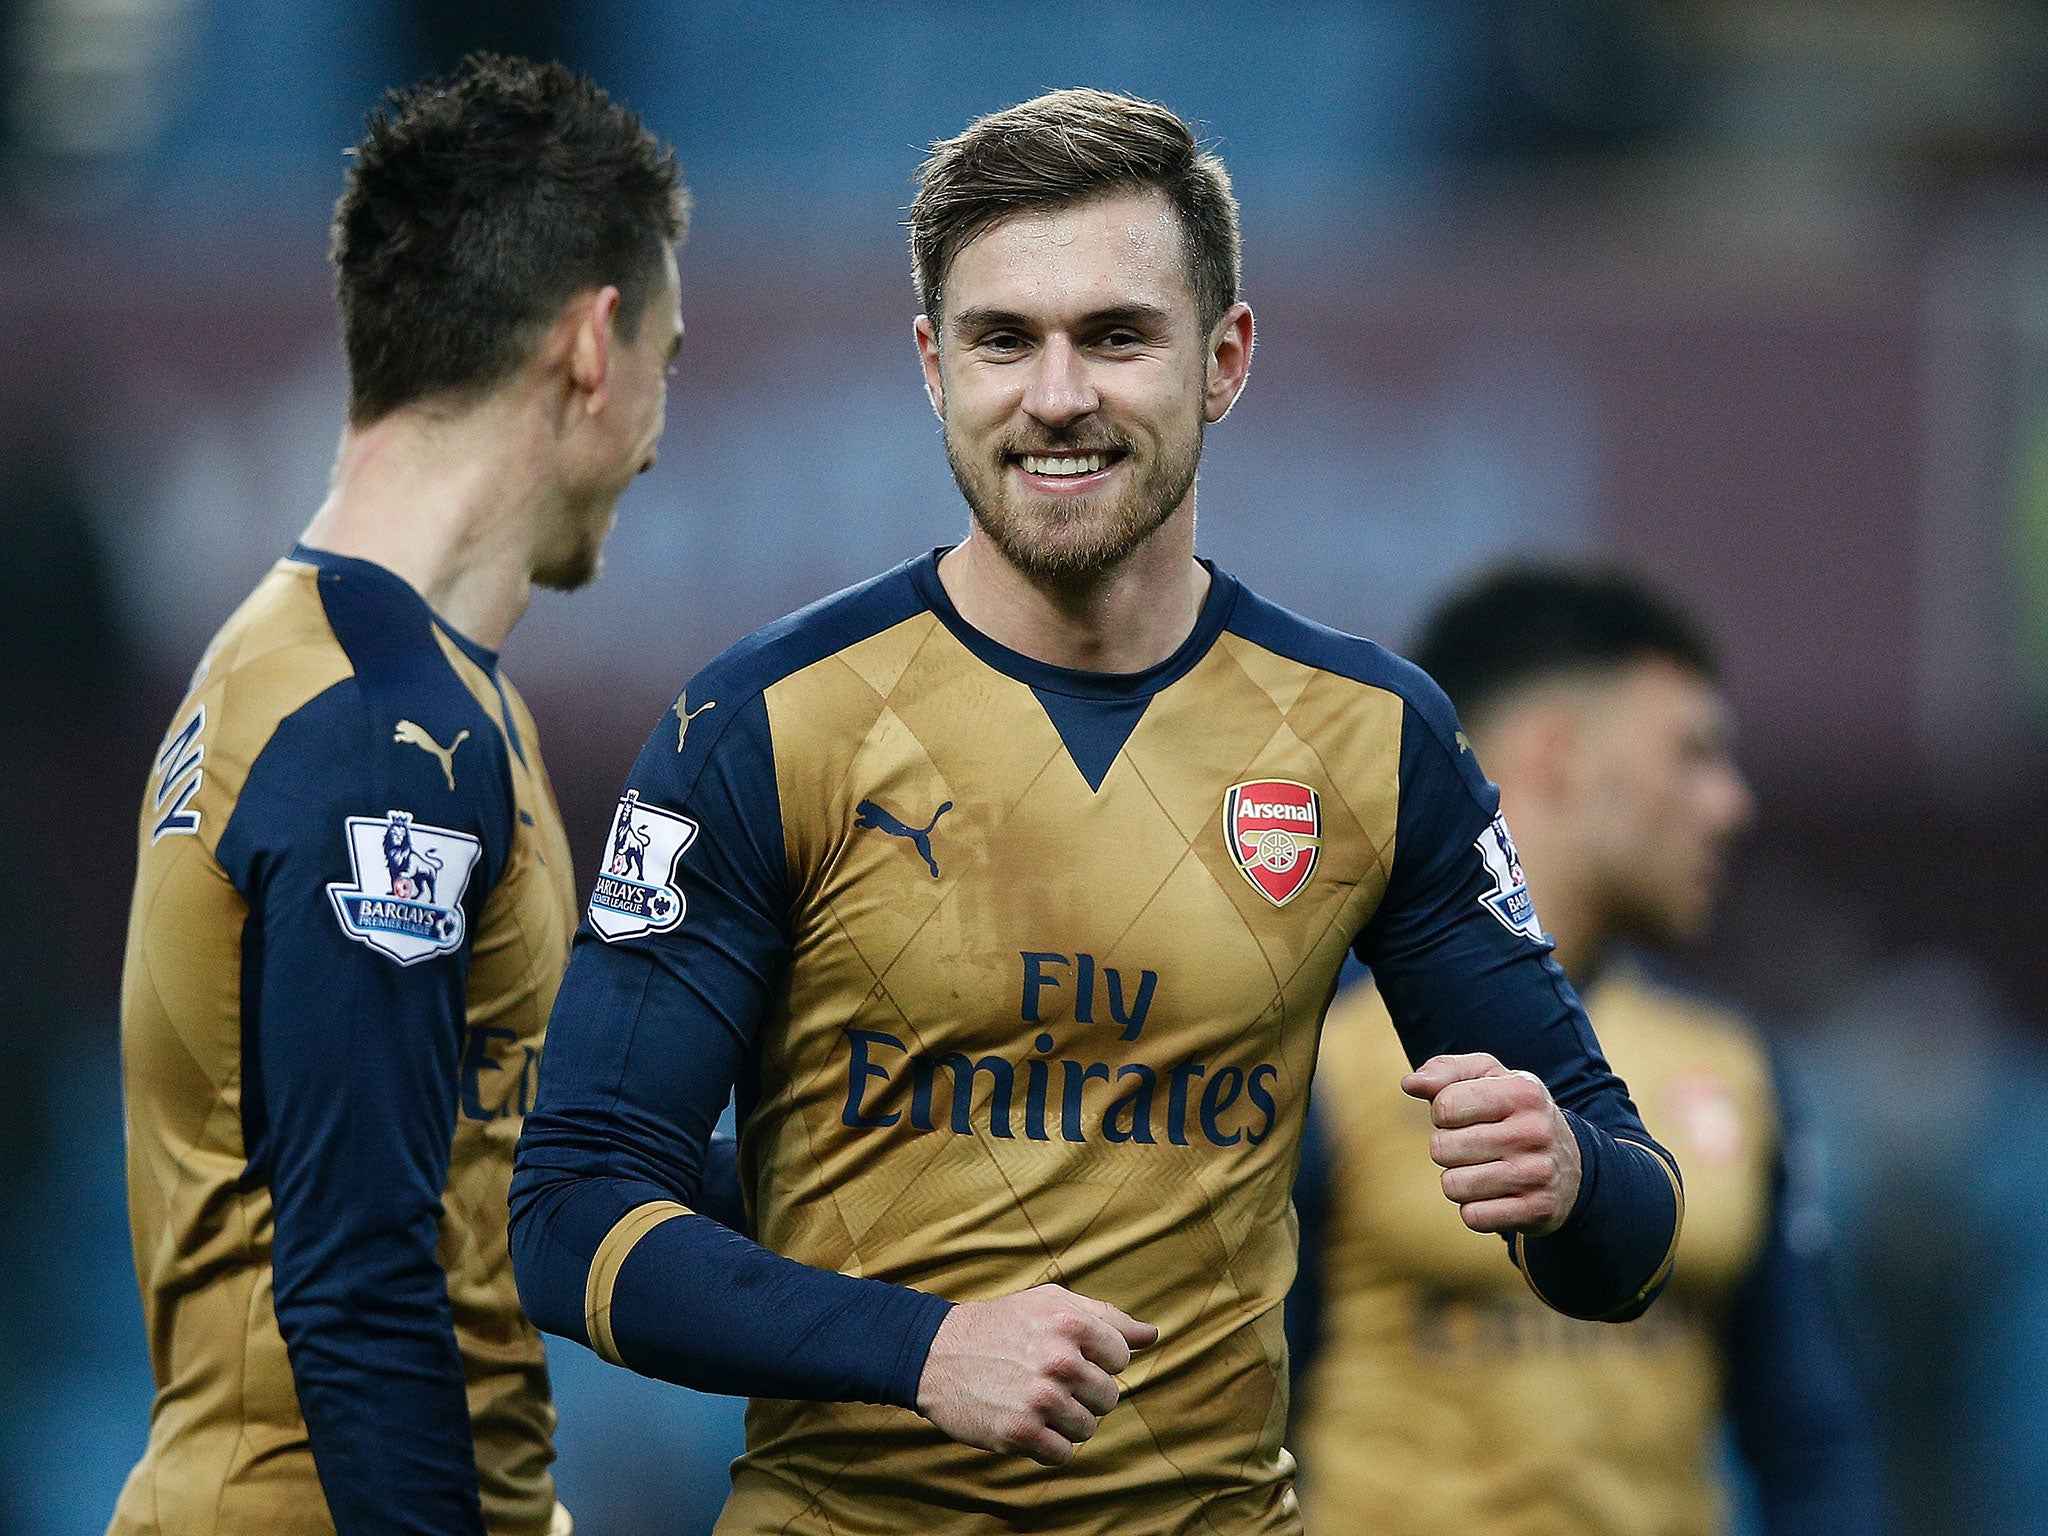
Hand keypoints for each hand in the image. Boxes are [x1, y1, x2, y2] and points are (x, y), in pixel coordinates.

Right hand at [916, 1283, 1157, 1465]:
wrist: (937, 1353)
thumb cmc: (1001, 1325)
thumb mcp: (1051, 1303)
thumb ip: (1107, 1317)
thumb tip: (1151, 1335)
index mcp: (1070, 1323)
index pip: (1122, 1358)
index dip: (1099, 1360)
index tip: (1070, 1356)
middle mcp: (1059, 1360)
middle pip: (1108, 1397)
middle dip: (1084, 1392)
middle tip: (1050, 1381)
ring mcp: (1040, 1399)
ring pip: (1088, 1427)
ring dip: (1067, 1420)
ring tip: (1037, 1401)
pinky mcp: (1021, 1433)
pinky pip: (1063, 1453)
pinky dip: (1048, 1445)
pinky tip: (1028, 1423)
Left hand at [1402, 1053, 1581, 1235]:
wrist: (1573, 1166)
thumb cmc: (1514, 1114)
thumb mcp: (1489, 1079)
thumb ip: (1445, 1072)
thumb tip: (1411, 1084)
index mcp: (1522, 1091)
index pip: (1444, 1105)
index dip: (1443, 1114)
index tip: (1465, 1116)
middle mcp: (1534, 1131)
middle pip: (1442, 1148)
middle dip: (1448, 1148)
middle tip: (1475, 1146)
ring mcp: (1538, 1174)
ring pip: (1453, 1186)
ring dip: (1458, 1180)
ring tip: (1483, 1169)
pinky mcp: (1538, 1211)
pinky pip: (1473, 1217)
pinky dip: (1475, 1209)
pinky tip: (1496, 1195)